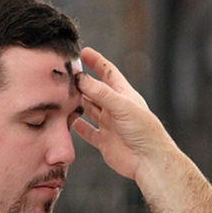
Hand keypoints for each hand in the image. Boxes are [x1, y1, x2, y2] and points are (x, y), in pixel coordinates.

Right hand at [73, 47, 175, 180]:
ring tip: (62, 93)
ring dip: (77, 102)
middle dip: (82, 81)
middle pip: (95, 90)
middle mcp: (116, 109)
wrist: (149, 161)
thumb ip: (101, 92)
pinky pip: (88, 131)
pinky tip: (68, 120)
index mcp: (124, 95)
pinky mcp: (104, 141)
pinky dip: (78, 126)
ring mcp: (109, 125)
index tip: (83, 51)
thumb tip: (81, 78)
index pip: (108, 73)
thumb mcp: (122, 106)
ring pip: (89, 110)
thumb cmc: (144, 131)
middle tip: (65, 73)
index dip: (96, 62)